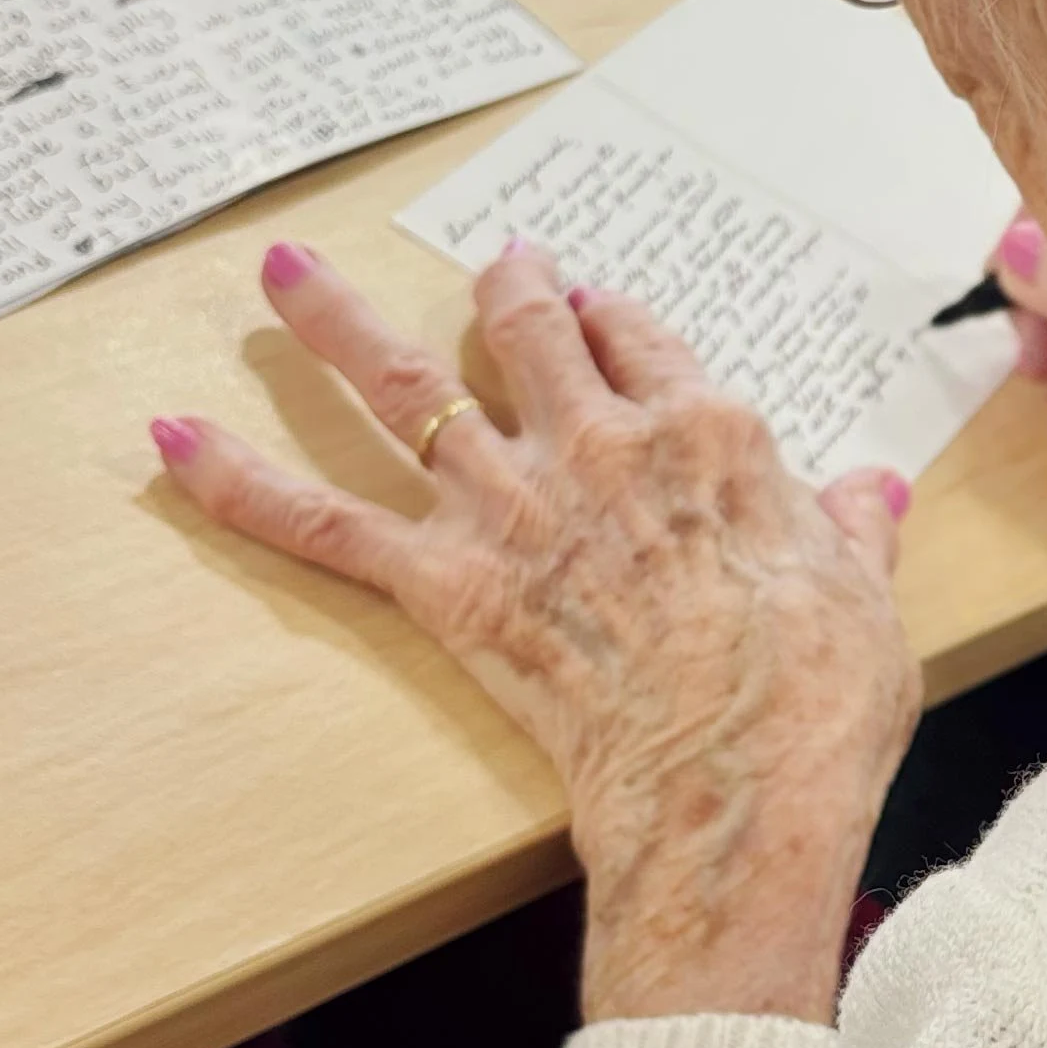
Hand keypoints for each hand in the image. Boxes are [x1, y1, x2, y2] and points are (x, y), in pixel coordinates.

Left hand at [149, 240, 920, 1023]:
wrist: (735, 783)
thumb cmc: (815, 700)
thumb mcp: (866, 600)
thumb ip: (852, 530)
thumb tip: (871, 490)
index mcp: (711, 436)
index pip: (649, 343)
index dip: (618, 320)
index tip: (599, 307)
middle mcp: (602, 444)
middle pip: (531, 331)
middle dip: (505, 288)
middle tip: (491, 264)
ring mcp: (516, 506)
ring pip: (410, 389)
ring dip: (338, 324)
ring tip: (288, 270)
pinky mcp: (449, 583)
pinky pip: (325, 522)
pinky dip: (241, 480)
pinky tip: (174, 441)